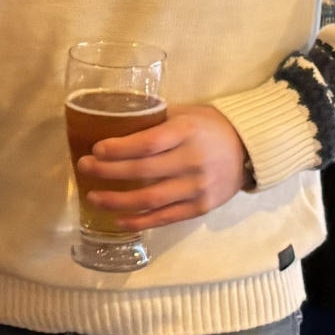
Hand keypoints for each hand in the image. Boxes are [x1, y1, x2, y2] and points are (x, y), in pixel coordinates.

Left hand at [76, 104, 249, 232]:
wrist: (249, 150)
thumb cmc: (210, 127)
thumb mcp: (185, 113)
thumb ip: (155, 120)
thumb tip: (114, 122)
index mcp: (186, 132)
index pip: (147, 143)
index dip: (118, 149)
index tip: (96, 150)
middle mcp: (192, 161)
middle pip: (142, 171)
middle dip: (108, 172)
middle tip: (84, 169)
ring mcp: (197, 188)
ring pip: (150, 199)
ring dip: (117, 201)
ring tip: (93, 197)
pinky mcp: (201, 207)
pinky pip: (165, 217)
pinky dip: (139, 220)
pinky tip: (118, 219)